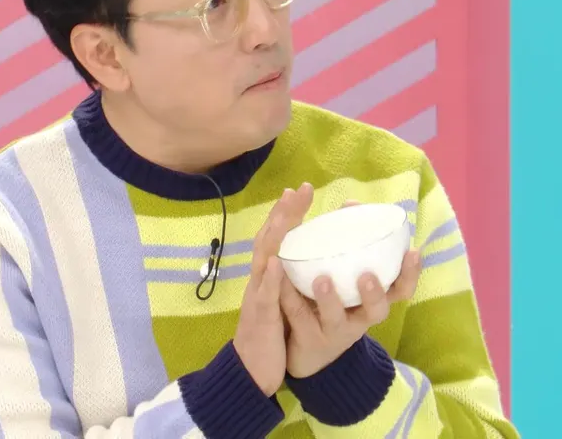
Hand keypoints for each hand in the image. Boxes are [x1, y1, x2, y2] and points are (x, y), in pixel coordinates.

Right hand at [233, 183, 314, 395]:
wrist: (250, 372)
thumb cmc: (269, 337)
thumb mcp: (283, 303)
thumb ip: (292, 281)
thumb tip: (311, 262)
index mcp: (268, 277)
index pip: (276, 238)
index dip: (286, 213)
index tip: (300, 190)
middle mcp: (260, 281)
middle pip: (268, 240)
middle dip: (282, 213)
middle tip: (297, 189)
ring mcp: (258, 297)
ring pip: (263, 260)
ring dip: (274, 235)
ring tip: (286, 211)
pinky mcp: (260, 319)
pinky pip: (264, 297)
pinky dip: (270, 278)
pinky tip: (277, 262)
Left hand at [279, 201, 420, 378]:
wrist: (307, 352)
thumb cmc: (330, 303)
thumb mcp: (346, 278)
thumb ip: (349, 244)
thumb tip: (352, 203)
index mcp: (371, 301)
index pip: (400, 290)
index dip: (410, 274)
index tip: (413, 251)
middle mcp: (358, 318)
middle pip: (377, 311)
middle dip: (375, 292)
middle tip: (367, 274)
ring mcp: (333, 330)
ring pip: (336, 318)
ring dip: (330, 298)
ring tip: (322, 279)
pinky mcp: (307, 338)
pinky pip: (298, 317)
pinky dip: (291, 297)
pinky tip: (282, 281)